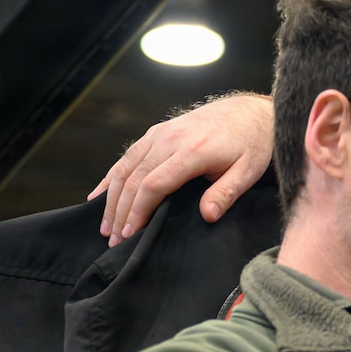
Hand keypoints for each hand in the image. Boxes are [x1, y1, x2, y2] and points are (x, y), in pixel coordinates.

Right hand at [91, 93, 275, 241]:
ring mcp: (161, 133)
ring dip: (111, 198)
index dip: (137, 212)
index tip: (129, 235)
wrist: (251, 112)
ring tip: (105, 226)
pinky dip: (111, 176)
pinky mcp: (157, 132)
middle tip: (113, 240)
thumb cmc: (252, 144)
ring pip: (125, 167)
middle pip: (133, 178)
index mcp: (192, 151)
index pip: (153, 185)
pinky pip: (128, 156)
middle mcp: (170, 139)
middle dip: (119, 211)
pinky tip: (98, 195)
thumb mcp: (249, 172)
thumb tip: (207, 216)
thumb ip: (226, 193)